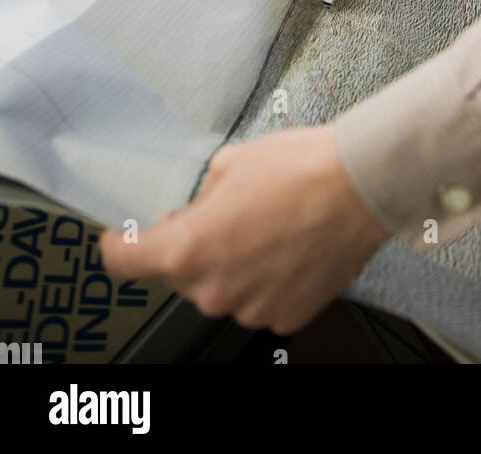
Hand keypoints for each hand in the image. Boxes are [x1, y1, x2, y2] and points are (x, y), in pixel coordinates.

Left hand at [100, 125, 390, 334]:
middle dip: (192, 246)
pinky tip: (288, 247)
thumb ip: (201, 196)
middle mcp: (213, 290)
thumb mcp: (230, 163)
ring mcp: (250, 309)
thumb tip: (199, 208)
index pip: (123, 262)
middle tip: (224, 214)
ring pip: (222, 288)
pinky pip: (259, 300)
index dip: (119, 245)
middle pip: (178, 274)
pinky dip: (266, 279)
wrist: (360, 186)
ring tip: (268, 227)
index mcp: (188, 248)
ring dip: (233, 264)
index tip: (123, 238)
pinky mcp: (285, 317)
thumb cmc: (301, 168)